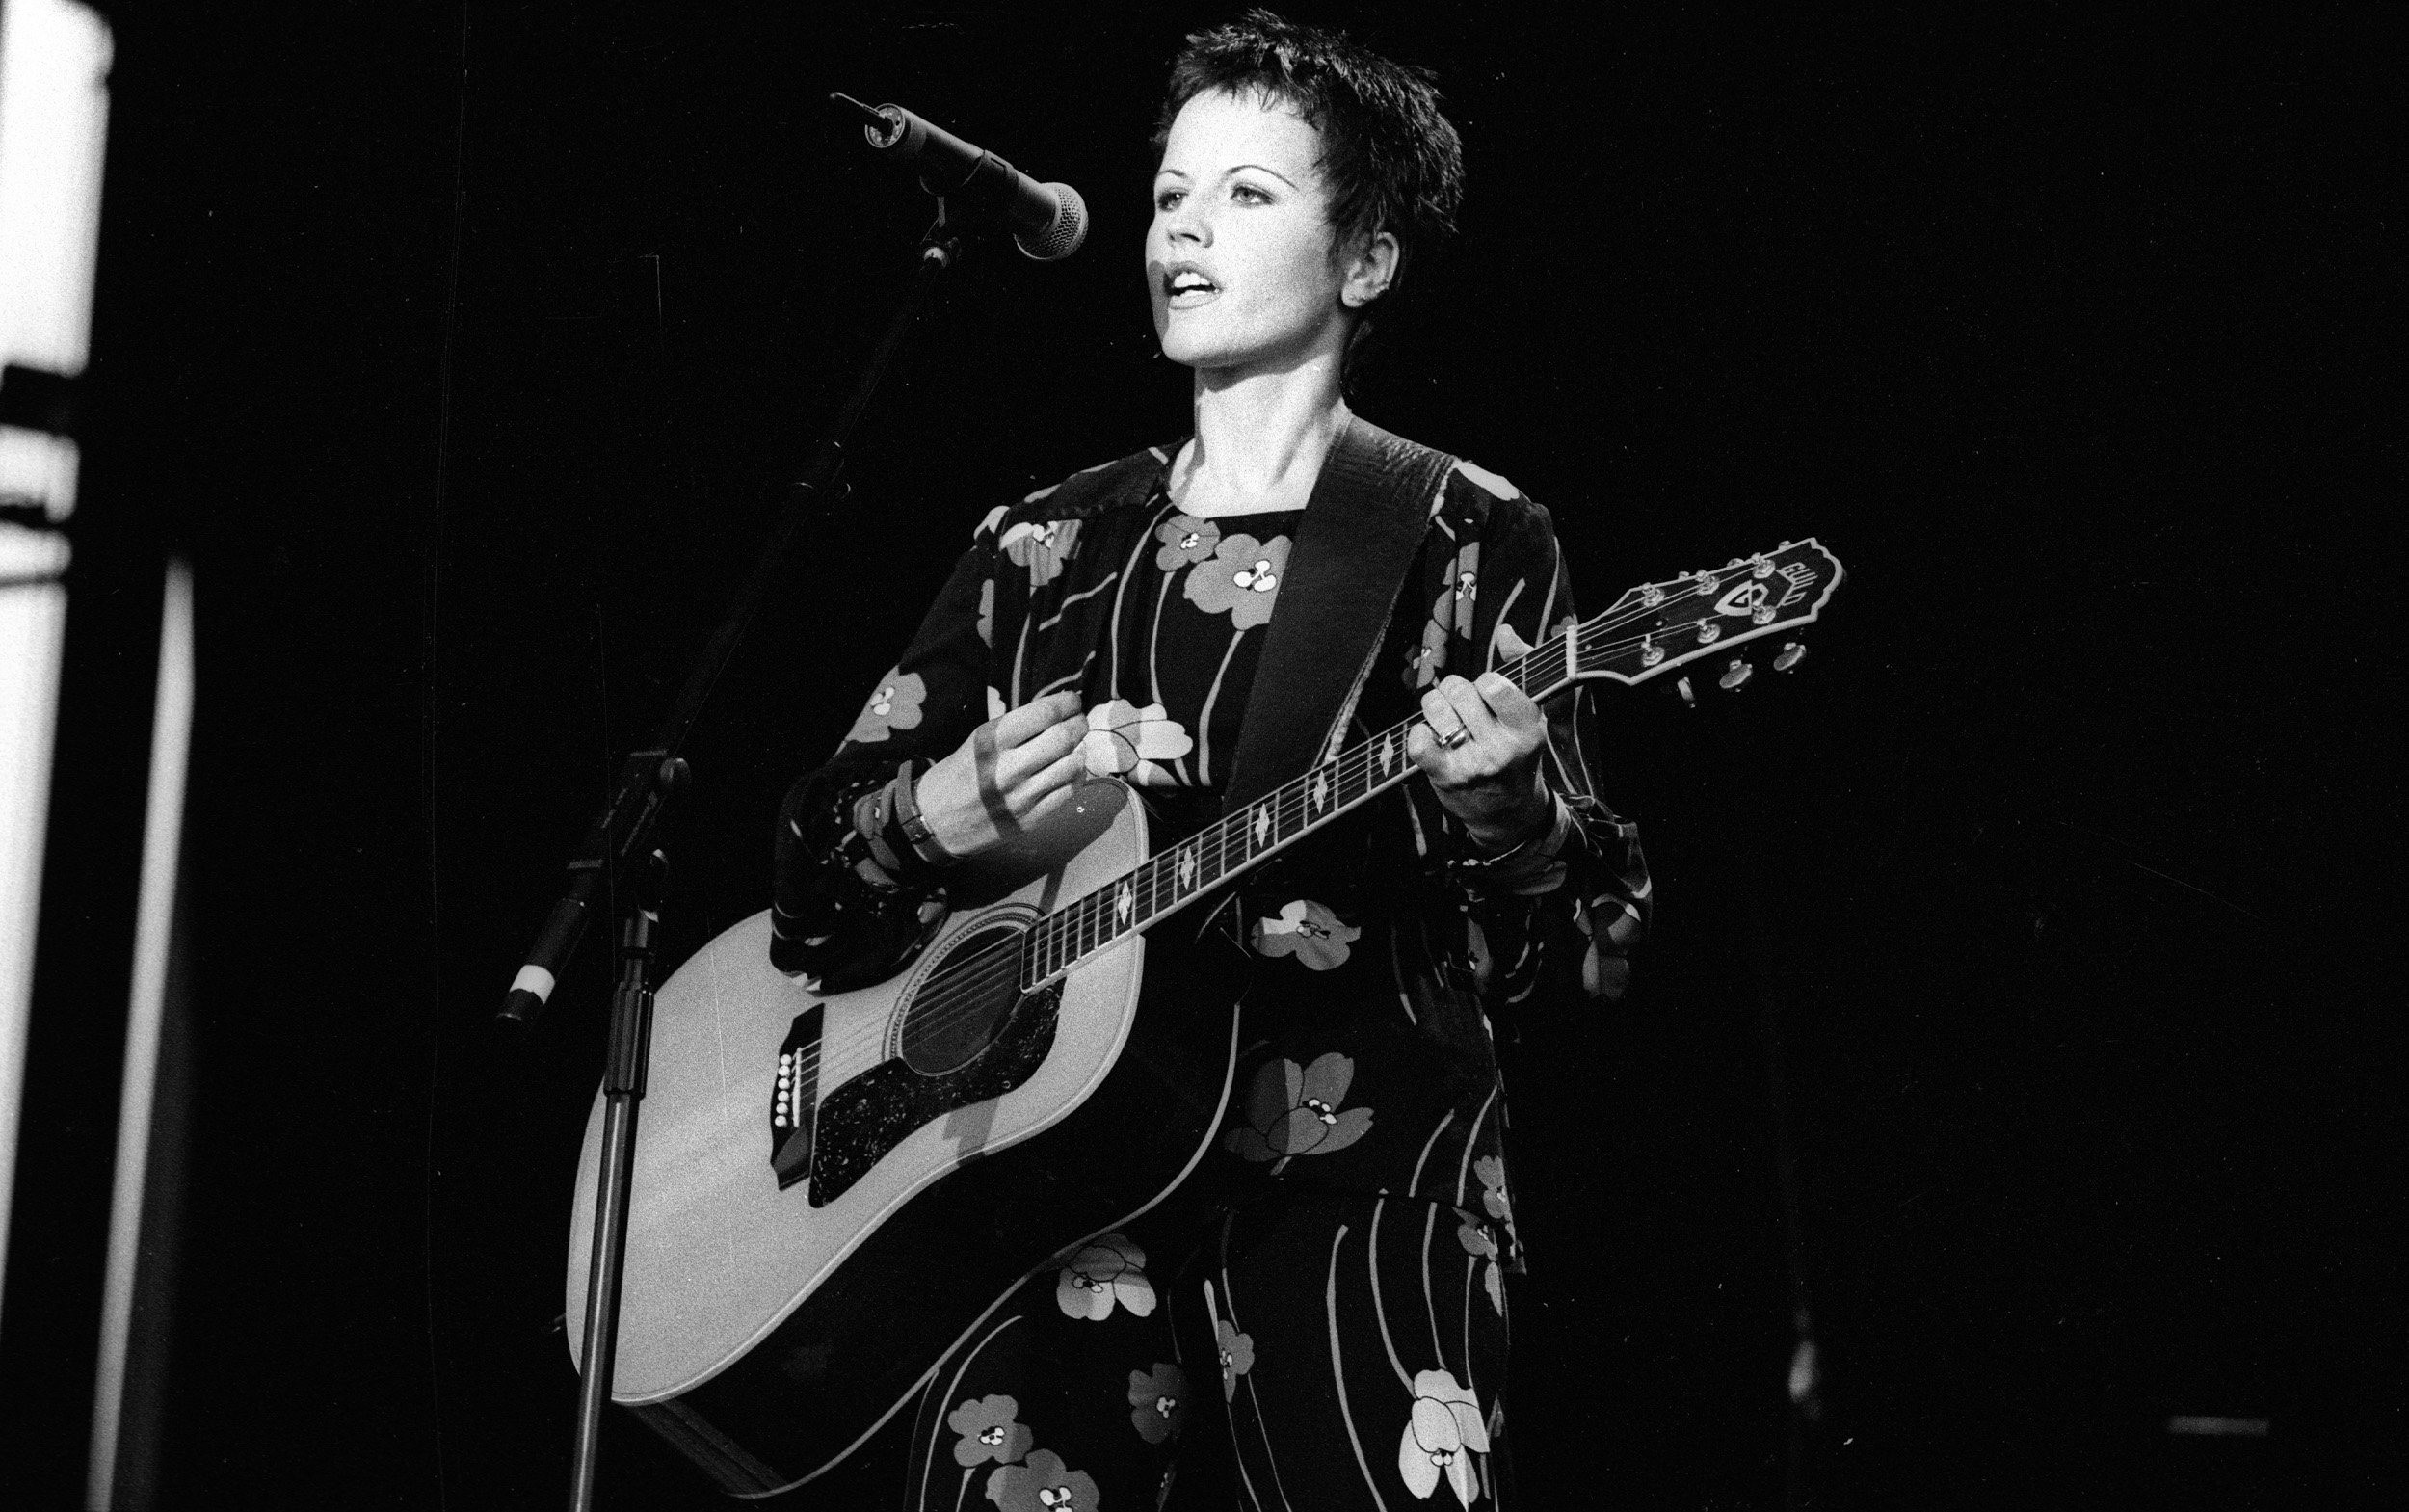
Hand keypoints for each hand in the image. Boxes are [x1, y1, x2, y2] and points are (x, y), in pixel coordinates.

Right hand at [913, 691, 1088, 860]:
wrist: (935, 822)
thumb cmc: (959, 774)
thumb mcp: (978, 740)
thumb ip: (1016, 728)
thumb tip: (1057, 712)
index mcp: (992, 741)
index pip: (1046, 713)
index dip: (1068, 703)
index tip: (1073, 701)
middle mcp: (1008, 768)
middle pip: (1064, 737)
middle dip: (1079, 724)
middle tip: (1078, 722)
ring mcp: (1021, 796)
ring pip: (1072, 765)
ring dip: (1080, 750)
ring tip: (1075, 745)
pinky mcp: (1030, 819)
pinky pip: (1068, 792)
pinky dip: (1075, 775)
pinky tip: (1069, 769)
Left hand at [1405, 624, 1551, 849]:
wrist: (1509, 815)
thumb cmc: (1518, 755)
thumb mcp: (1531, 715)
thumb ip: (1522, 667)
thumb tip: (1505, 632)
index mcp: (1528, 728)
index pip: (1494, 683)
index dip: (1484, 683)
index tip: (1487, 696)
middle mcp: (1502, 748)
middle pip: (1459, 691)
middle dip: (1454, 691)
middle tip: (1461, 706)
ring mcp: (1473, 765)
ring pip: (1435, 709)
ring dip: (1434, 708)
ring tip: (1445, 720)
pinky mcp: (1446, 778)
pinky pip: (1418, 741)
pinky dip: (1418, 733)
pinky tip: (1430, 738)